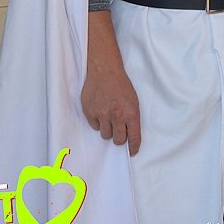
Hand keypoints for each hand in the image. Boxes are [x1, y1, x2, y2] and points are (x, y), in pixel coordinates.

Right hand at [81, 11, 141, 154]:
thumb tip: (129, 136)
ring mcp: (102, 114)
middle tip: (119, 131)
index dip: (133, 148)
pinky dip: (97, 122)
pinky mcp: (90, 112)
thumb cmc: (121, 85)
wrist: (105, 71)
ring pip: (105, 134)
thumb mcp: (133, 101)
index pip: (134, 138)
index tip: (132, 152)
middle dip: (119, 138)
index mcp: (131, 113)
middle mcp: (117, 116)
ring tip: (109, 117)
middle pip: (118, 141)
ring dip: (108, 129)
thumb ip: (131, 118)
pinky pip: (94, 126)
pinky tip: (100, 110)